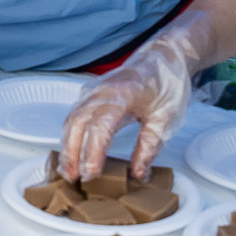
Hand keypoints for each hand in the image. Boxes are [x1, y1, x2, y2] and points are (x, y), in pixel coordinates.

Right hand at [60, 12, 217, 180]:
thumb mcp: (166, 119)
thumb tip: (137, 174)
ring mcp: (93, 90)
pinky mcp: (90, 93)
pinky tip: (72, 152)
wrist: (165, 56)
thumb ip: (149, 147)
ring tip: (69, 172)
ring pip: (71, 120)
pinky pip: (74, 114)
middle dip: (72, 154)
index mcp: (121, 95)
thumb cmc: (167, 83)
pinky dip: (70, 135)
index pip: (99, 127)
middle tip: (74, 180)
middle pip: (77, 124)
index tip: (91, 175)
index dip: (92, 153)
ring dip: (67, 146)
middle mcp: (101, 91)